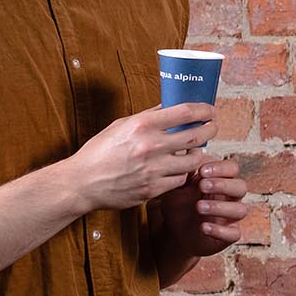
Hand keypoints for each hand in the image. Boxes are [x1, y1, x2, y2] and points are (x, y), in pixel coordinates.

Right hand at [66, 102, 215, 211]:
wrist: (82, 183)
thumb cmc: (99, 152)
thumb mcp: (120, 125)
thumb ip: (148, 117)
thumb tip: (169, 106)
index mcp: (142, 126)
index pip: (185, 112)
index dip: (204, 109)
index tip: (209, 110)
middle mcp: (151, 146)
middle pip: (196, 136)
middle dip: (211, 129)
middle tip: (212, 127)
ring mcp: (153, 170)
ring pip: (193, 161)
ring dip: (199, 154)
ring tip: (196, 149)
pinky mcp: (153, 189)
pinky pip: (180, 180)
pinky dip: (183, 173)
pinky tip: (179, 168)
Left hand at [157, 158, 249, 257]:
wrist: (174, 232)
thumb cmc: (179, 204)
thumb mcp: (177, 185)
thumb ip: (184, 169)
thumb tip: (188, 148)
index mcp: (220, 181)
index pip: (232, 168)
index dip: (221, 168)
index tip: (202, 171)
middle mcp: (230, 197)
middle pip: (241, 187)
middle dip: (223, 185)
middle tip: (202, 186)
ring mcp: (230, 217)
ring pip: (240, 210)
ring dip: (221, 207)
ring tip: (199, 207)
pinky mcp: (227, 235)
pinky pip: (233, 234)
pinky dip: (220, 231)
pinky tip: (204, 227)